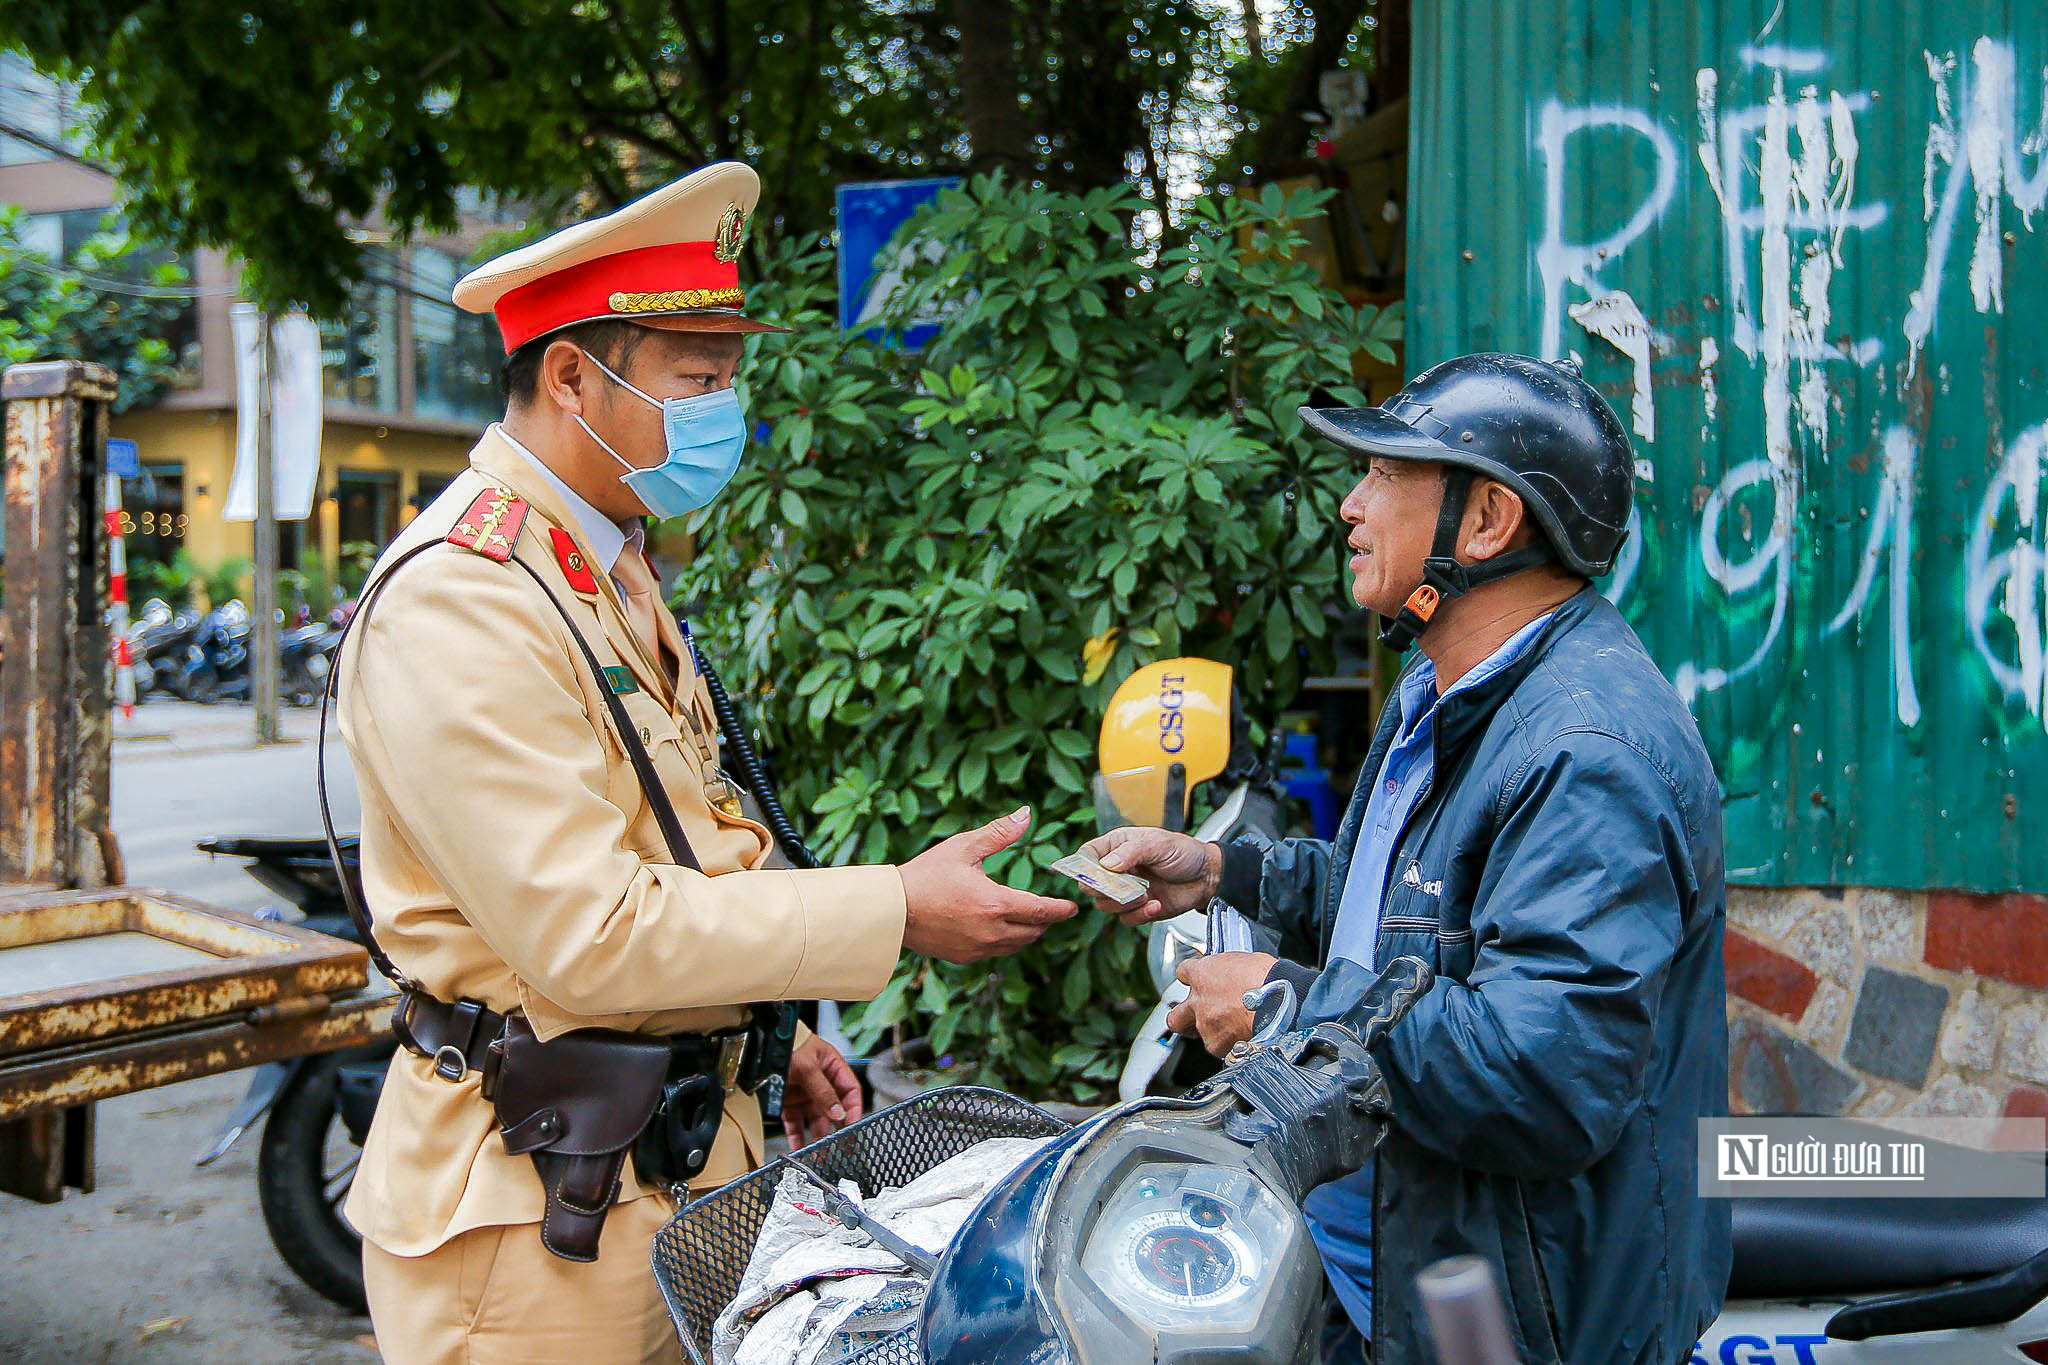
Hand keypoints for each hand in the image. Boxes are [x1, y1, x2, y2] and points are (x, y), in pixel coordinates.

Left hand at [781, 1034, 862, 1146]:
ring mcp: (805, 1093)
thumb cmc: (786, 1045)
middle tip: (839, 1145)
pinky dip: (797, 1137)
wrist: (756, 1046)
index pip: (850, 1091)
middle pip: (834, 1110)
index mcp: (832, 1067)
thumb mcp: (808, 1067)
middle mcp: (821, 1082)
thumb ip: (823, 1091)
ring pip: (815, 1120)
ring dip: (817, 1137)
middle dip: (836, 1129)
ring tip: (819, 1152)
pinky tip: (799, 1147)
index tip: (852, 1126)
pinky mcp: (789, 1103)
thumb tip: (838, 1113)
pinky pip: (795, 1123)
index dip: (853, 1109)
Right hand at [900, 807, 1077, 962]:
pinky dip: (1004, 941)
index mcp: (995, 904)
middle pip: (1033, 931)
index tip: (1073, 907)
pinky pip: (996, 952)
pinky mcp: (964, 957)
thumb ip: (999, 833)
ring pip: (1016, 945)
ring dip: (1026, 932)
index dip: (1060, 910)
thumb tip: (1026, 814)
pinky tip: (997, 927)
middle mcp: (991, 932)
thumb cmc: (926, 875)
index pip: (1041, 911)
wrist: (892, 910)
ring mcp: (978, 949)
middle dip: (1044, 920)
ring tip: (1026, 917)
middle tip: (1049, 909)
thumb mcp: (963, 847)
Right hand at [1079, 827, 1221, 926]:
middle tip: (1121, 889)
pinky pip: (1126, 919)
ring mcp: (1126, 891)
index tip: (1093, 876)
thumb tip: (1106, 865)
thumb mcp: (1159, 844)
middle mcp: (1117, 870)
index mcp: (1117, 847)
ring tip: (1145, 895)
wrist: (1207, 877)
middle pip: (1091, 885)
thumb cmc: (1184, 853)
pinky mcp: (1138, 909)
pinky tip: (1156, 905)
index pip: (1087, 856)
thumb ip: (1132, 852)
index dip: (1084, 867)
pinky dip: (1140, 915)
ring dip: (1123, 904)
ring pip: (1105, 905)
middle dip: (1104, 890)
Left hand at [1166, 951, 1276, 1056]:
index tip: (1198, 980)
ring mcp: (1206, 1026)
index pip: (1184, 973)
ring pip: (1198, 1034)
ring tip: (1231, 1028)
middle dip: (1183, 1018)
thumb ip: (1230, 971)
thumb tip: (1232, 974)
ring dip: (1212, 1032)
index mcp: (1203, 974)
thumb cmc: (1269, 980)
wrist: (1281, 1005)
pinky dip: (1228, 1045)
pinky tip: (1242, 1037)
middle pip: (1175, 1016)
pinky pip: (1219, 1047)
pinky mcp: (1218, 1045)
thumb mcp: (1247, 962)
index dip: (1191, 978)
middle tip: (1197, 1017)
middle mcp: (1198, 1001)